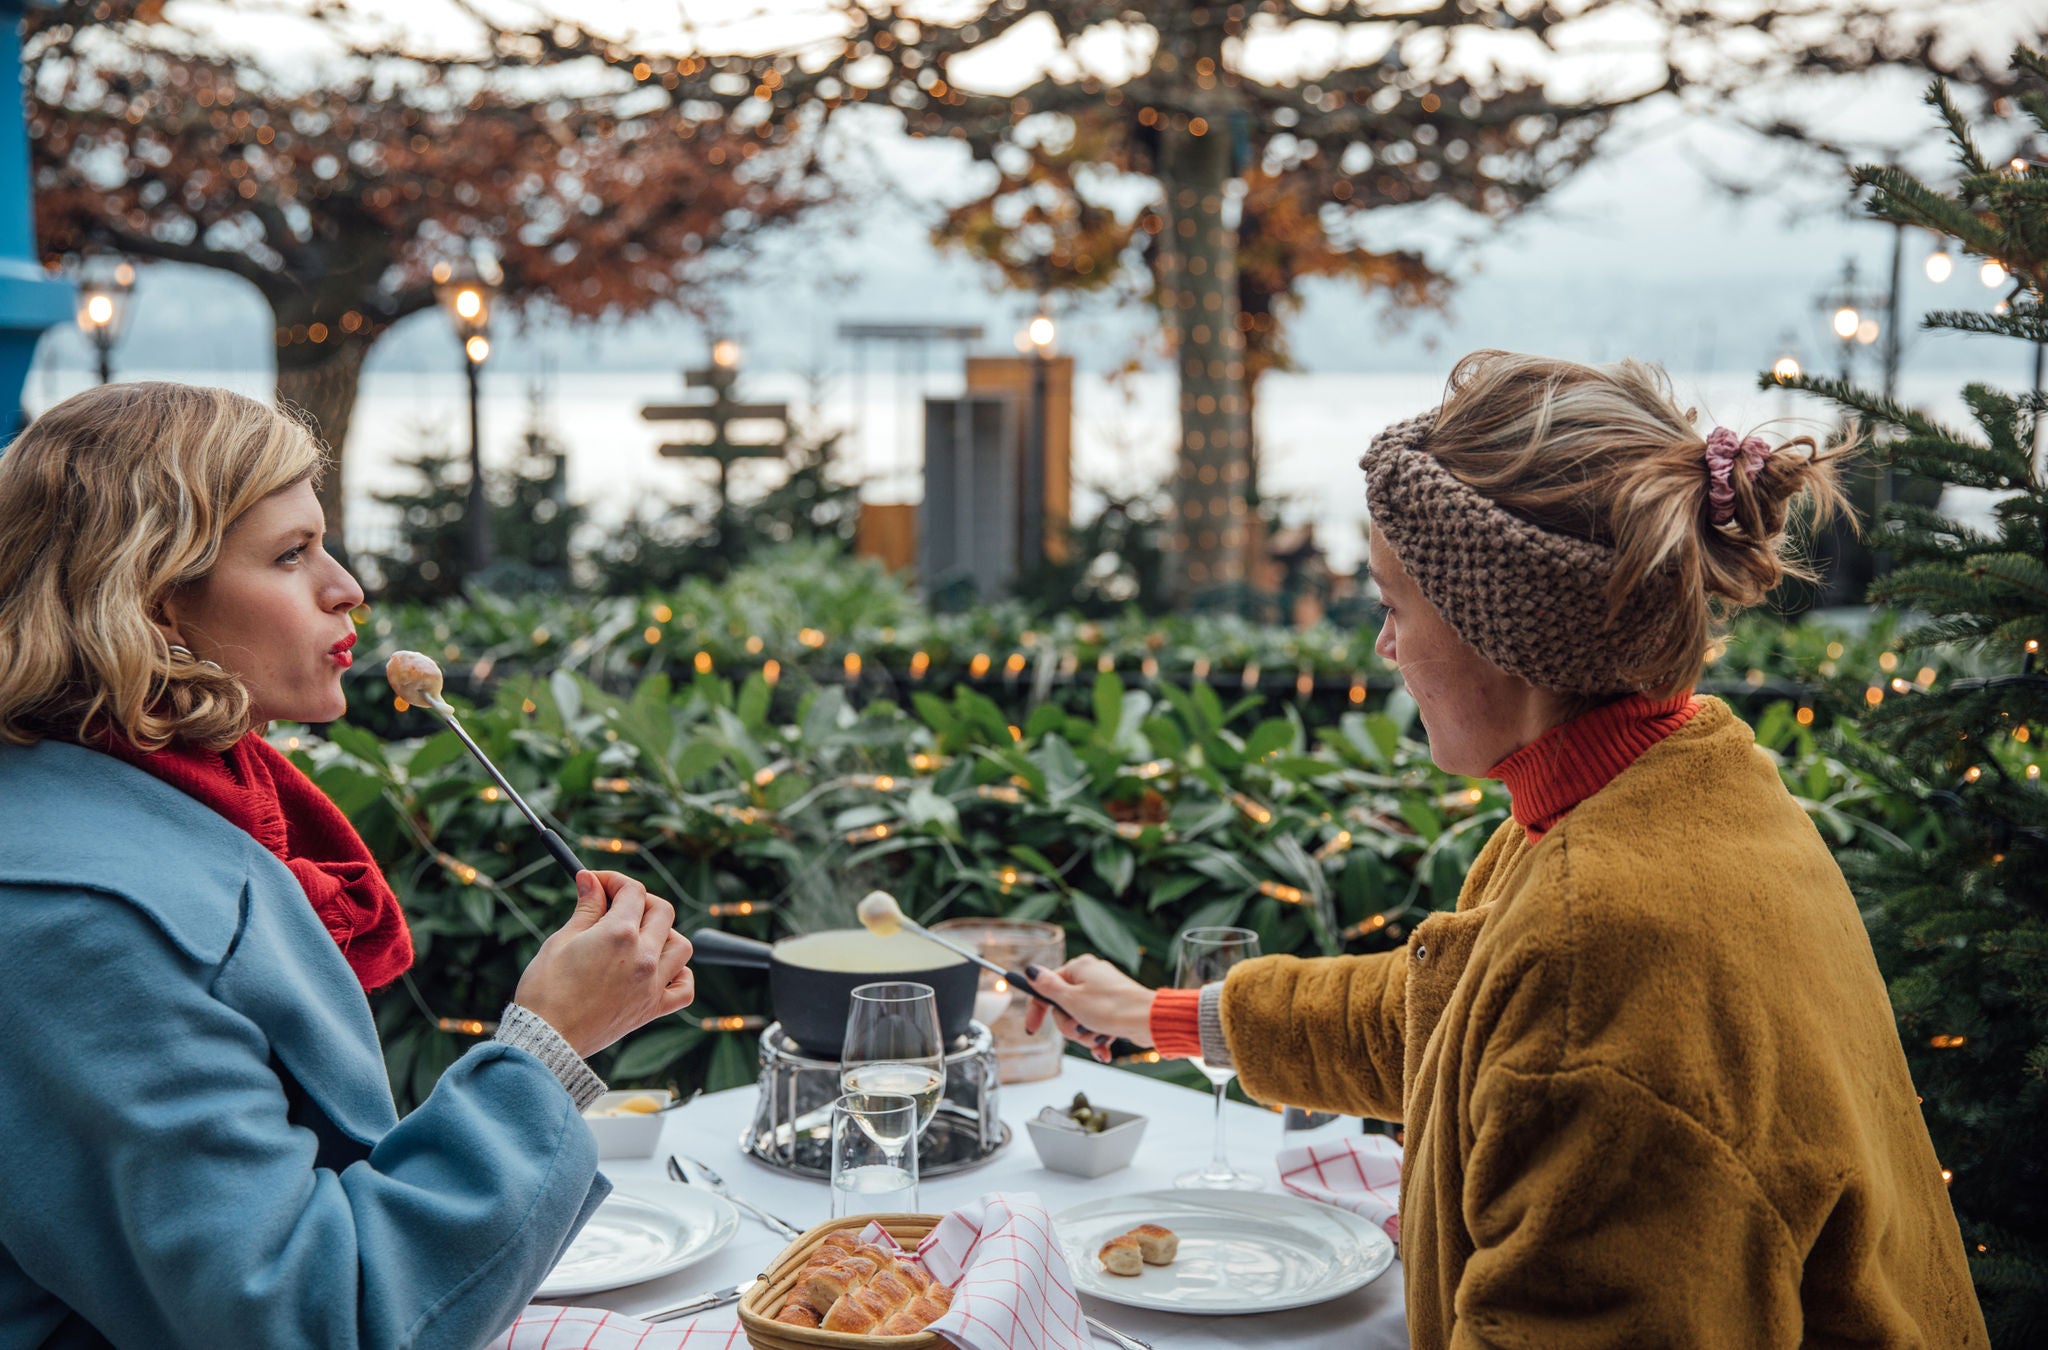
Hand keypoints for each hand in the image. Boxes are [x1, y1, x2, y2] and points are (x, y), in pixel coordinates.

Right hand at [513, 870, 693, 1057]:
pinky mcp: (652, 1009)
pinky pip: (684, 988)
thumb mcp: (561, 940)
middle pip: (661, 911)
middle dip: (639, 900)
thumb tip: (591, 880)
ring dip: (665, 934)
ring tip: (639, 937)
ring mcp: (652, 984)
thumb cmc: (545, 990)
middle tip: (614, 904)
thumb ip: (586, 908)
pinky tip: (662, 970)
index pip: (632, 891)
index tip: (596, 883)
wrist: (546, 1039)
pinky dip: (680, 975)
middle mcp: (644, 956)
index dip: (613, 880)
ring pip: (680, 946)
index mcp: (619, 934)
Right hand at [1022, 955, 1156, 1063]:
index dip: (1037, 1010)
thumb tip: (1031, 970)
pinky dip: (1098, 1038)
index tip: (1033, 1029)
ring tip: (1100, 1036)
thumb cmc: (1113, 1009)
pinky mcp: (1115, 1008)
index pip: (1046, 987)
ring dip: (1086, 1035)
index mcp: (1079, 968)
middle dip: (1070, 1026)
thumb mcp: (1072, 999)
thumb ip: (1047, 986)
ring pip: (1080, 1020)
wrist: (1149, 1021)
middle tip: (1081, 1028)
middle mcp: (1091, 977)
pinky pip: (1097, 1025)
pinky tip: (1104, 1050)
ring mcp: (1104, 993)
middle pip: (1064, 1008)